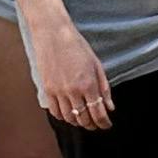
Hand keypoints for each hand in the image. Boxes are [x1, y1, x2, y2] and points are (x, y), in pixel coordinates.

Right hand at [29, 8, 112, 131]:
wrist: (52, 33)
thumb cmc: (76, 45)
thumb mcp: (96, 64)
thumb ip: (104, 88)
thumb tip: (110, 107)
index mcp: (88, 84)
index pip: (98, 113)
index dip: (104, 123)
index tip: (106, 124)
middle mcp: (73, 91)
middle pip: (84, 119)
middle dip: (92, 124)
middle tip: (96, 123)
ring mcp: (59, 91)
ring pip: (69, 118)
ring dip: (78, 122)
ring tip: (83, 119)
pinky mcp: (47, 89)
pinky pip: (55, 111)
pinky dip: (63, 116)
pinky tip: (68, 113)